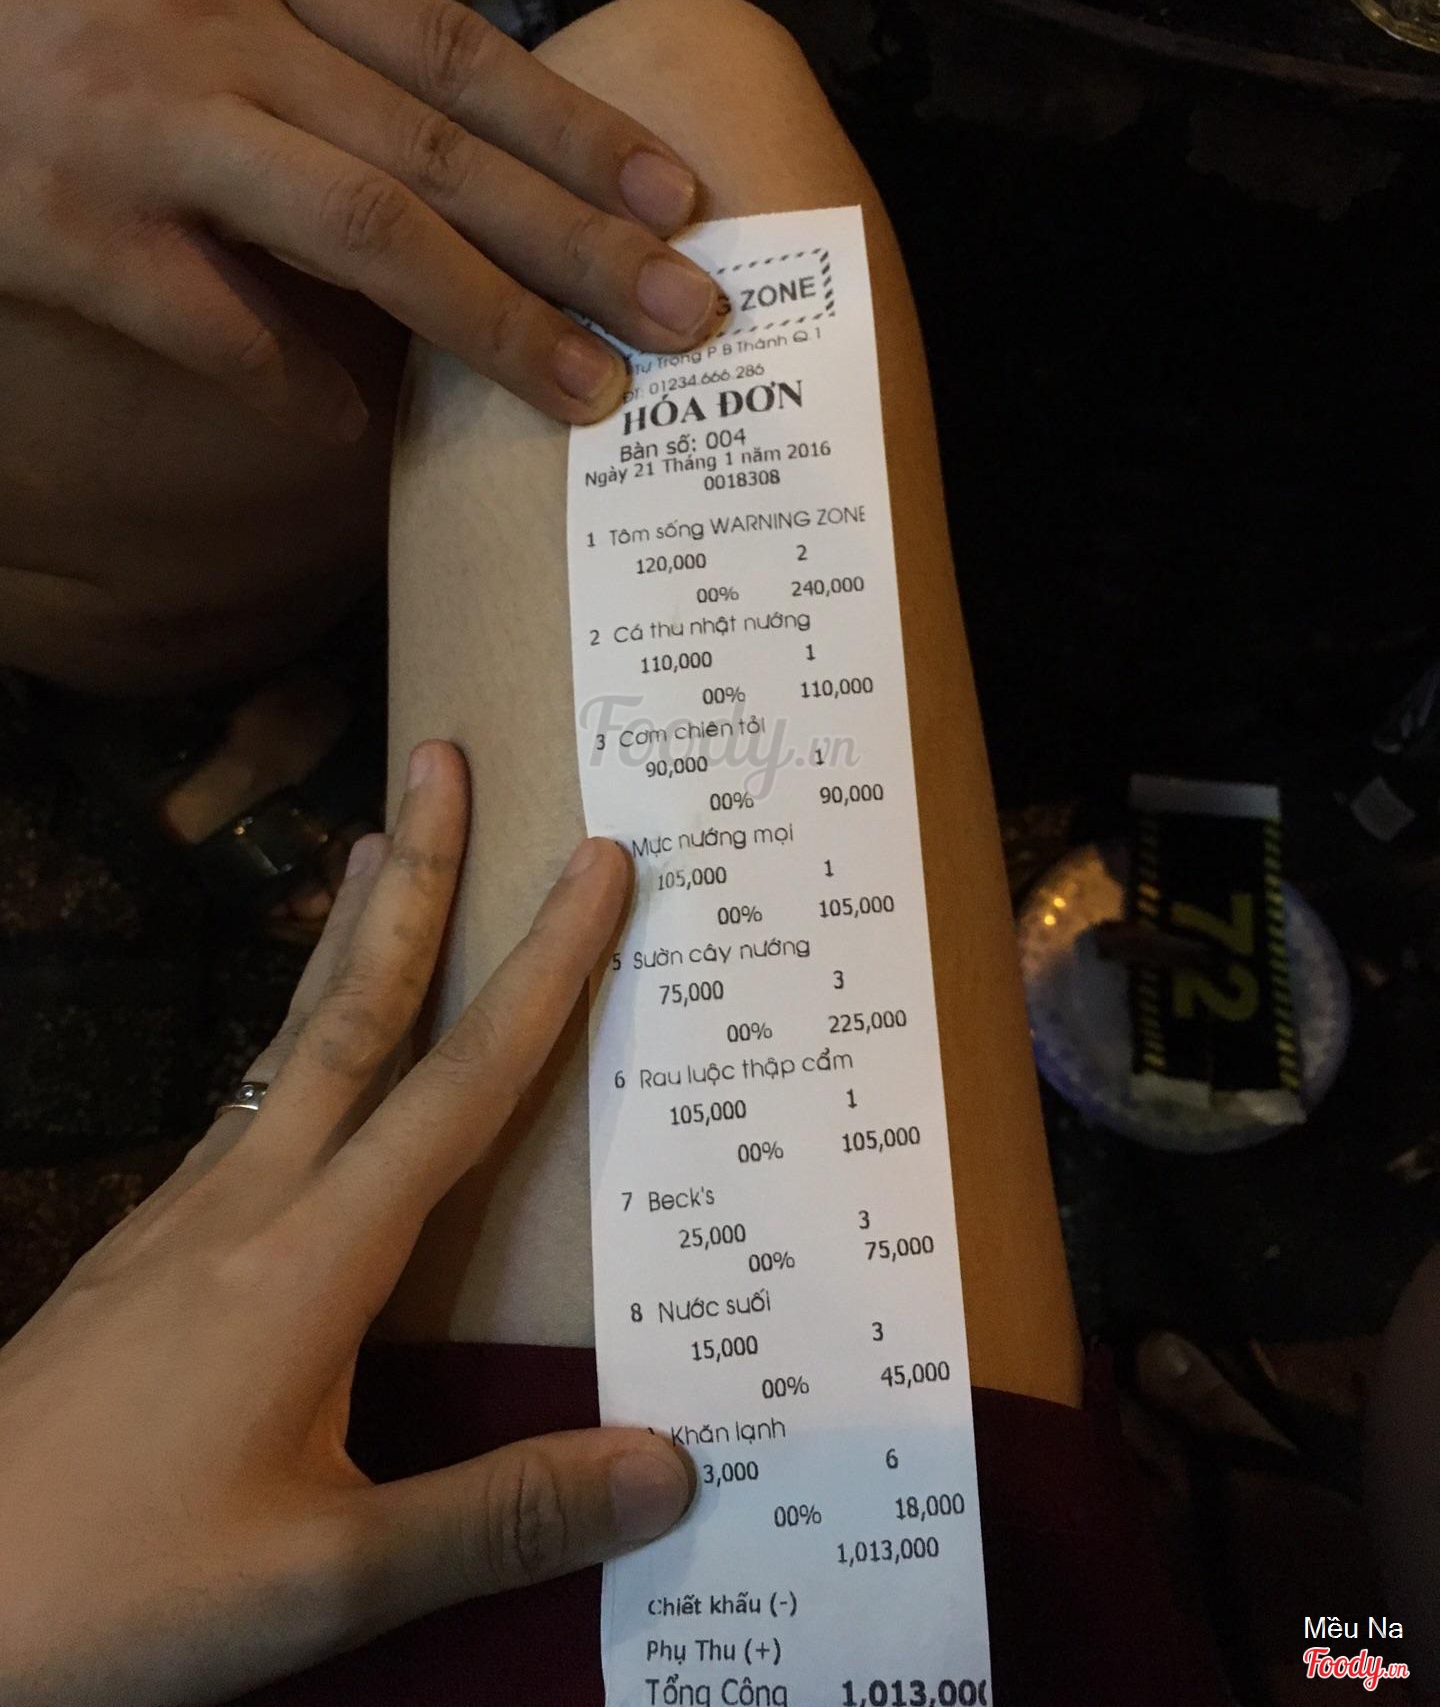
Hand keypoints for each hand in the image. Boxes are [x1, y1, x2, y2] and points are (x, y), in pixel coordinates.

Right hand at [0, 0, 720, 435]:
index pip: (459, 53)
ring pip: (363, 232)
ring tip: (588, 392)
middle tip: (689, 316)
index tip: (677, 200)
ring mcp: (149, 129)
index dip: (579, 130)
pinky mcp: (70, 225)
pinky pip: (215, 323)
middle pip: (445, 152)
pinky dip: (296, 382)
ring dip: (492, 320)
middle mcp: (226, 30)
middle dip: (582, 241)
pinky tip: (358, 431)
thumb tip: (425, 54)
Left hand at [0, 741, 692, 1706]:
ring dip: (346, 939)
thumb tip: (672, 1467)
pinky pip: (243, 1105)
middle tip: (442, 756)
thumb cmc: (122, 1588)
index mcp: (312, 1259)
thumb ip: (499, 1516)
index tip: (597, 861)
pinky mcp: (134, 1253)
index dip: (542, 968)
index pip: (458, 1086)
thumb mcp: (328, 1576)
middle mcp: (246, 1203)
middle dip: (416, 877)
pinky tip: (295, 1066)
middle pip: (351, 1008)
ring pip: (285, 1044)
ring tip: (376, 849)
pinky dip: (293, 1038)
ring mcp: (176, 1219)